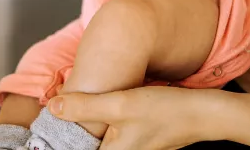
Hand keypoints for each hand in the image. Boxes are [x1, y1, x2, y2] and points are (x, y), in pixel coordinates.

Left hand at [48, 87, 220, 149]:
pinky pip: (112, 136)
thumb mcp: (120, 104)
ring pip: (100, 142)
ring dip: (86, 129)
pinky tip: (98, 109)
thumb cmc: (165, 110)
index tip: (46, 136)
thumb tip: (52, 107)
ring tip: (72, 112)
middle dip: (74, 133)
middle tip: (55, 120)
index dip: (62, 143)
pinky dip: (102, 126)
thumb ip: (84, 107)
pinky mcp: (140, 141)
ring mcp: (133, 149)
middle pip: (88, 146)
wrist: (204, 114)